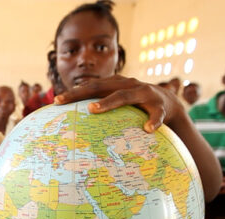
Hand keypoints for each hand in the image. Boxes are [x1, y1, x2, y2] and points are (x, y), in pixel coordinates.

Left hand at [54, 75, 183, 132]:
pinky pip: (156, 114)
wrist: (168, 103)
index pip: (91, 86)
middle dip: (81, 93)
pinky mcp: (160, 106)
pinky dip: (152, 121)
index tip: (56, 101)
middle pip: (101, 87)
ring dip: (109, 102)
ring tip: (93, 109)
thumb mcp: (119, 103)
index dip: (73, 93)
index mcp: (116, 85)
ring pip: (125, 96)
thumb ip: (101, 108)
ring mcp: (144, 94)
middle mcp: (128, 85)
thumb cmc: (136, 106)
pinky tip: (147, 129)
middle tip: (63, 102)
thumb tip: (75, 125)